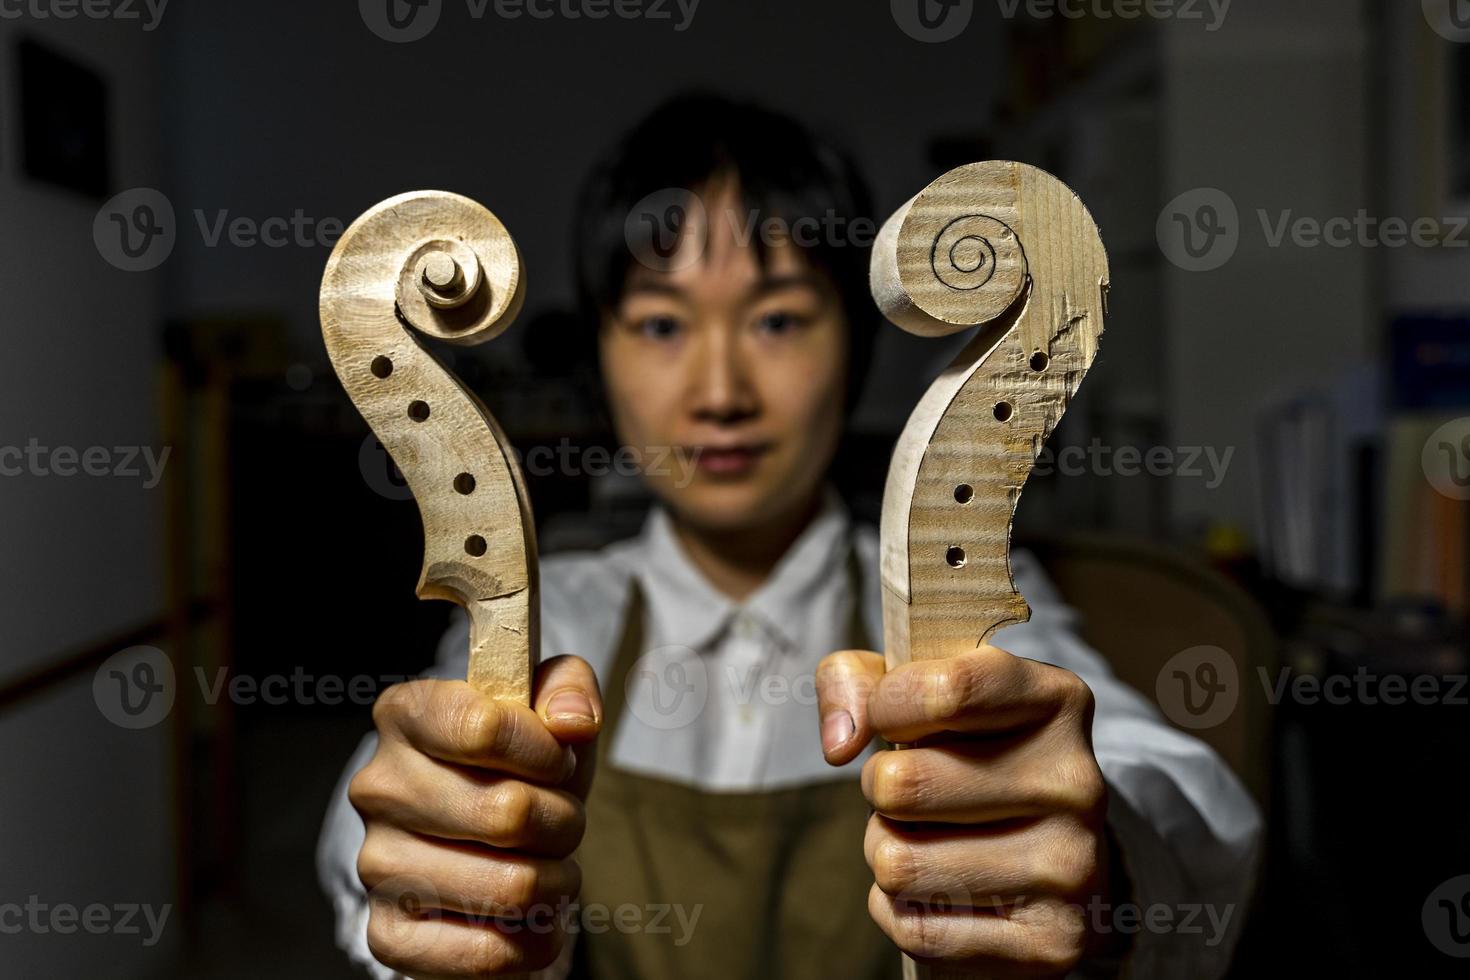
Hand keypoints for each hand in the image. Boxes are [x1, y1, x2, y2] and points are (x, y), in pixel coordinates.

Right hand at [349, 656, 602, 976]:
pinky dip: (530, 940)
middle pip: (509, 813)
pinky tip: (530, 917)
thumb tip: (571, 723)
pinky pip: (484, 953)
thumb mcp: (549, 707)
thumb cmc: (520, 764)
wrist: (488, 841)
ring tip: (548, 867)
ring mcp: (376, 863)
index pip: (484, 727)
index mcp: (405, 715)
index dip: (546, 751)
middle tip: (561, 822)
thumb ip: (567, 687)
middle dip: (563, 822)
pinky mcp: (387, 933)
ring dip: (556, 882)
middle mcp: (378, 788)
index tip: (559, 759)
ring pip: (511, 886)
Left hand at [816, 645, 1109, 977]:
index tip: (887, 717)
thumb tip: (840, 744)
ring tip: (925, 840)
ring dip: (886, 853)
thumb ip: (856, 680)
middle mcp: (1075, 782)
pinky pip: (916, 930)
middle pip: (901, 784)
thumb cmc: (966, 757)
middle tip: (907, 791)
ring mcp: (1072, 867)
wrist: (1054, 860)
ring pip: (898, 864)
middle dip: (879, 790)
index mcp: (1055, 702)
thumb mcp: (919, 693)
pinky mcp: (1053, 943)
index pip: (947, 690)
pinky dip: (901, 912)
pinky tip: (938, 891)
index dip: (887, 705)